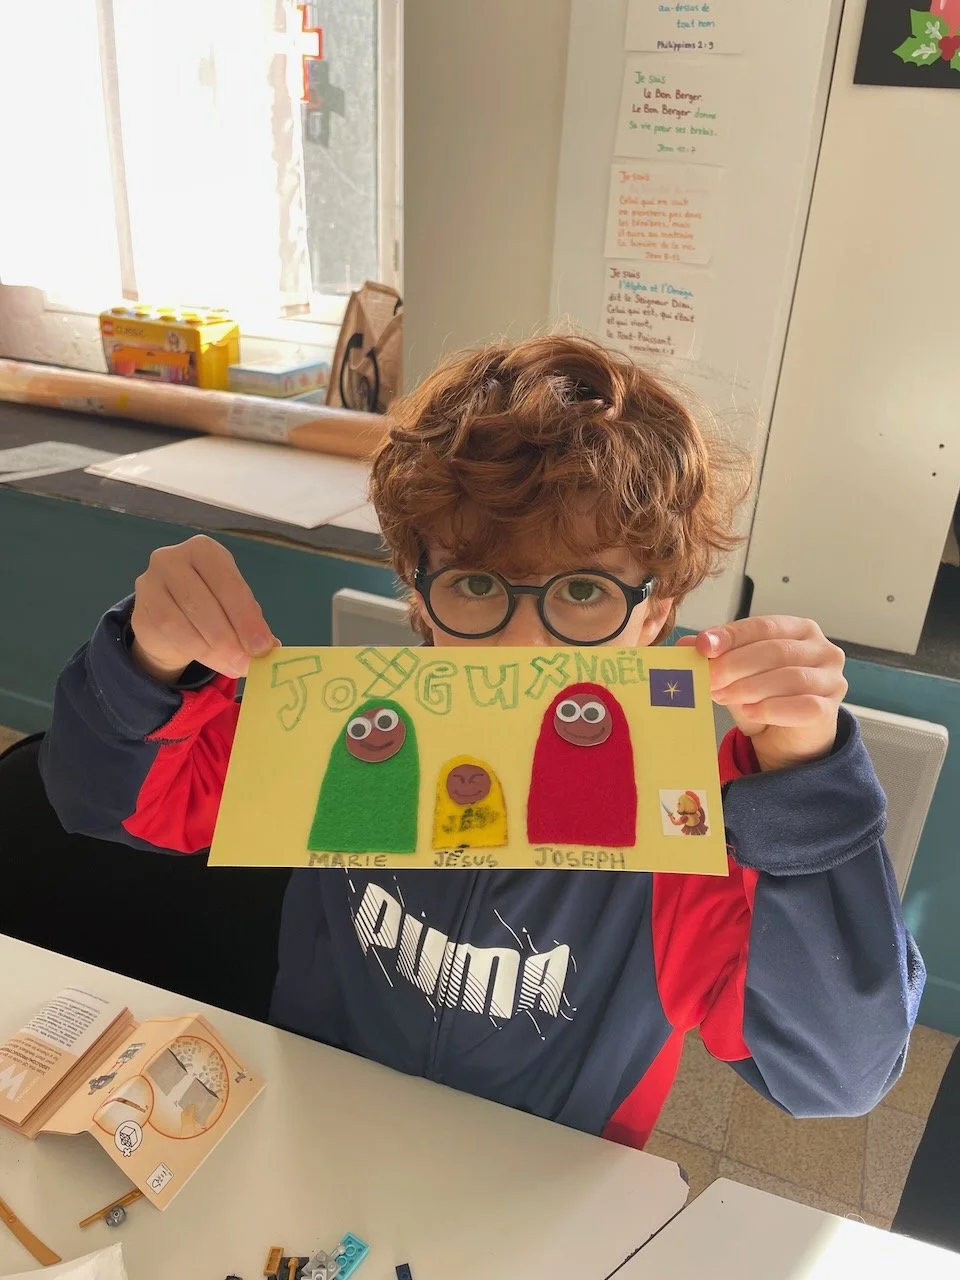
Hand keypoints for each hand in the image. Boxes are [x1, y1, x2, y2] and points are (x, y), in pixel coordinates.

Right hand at [131, 535, 277, 682]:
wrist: (169, 620)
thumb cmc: (212, 605)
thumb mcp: (234, 607)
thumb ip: (249, 621)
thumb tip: (269, 647)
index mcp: (204, 550)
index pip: (227, 582)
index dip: (246, 617)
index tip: (263, 646)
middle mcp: (171, 559)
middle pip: (202, 602)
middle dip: (229, 637)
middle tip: (248, 663)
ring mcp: (150, 584)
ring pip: (180, 622)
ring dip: (211, 650)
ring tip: (234, 666)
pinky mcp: (139, 612)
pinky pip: (166, 637)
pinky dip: (193, 653)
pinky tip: (212, 662)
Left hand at [677, 616, 847, 771]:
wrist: (784, 738)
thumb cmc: (764, 696)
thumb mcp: (735, 673)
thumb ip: (715, 656)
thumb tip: (685, 645)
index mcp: (799, 629)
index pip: (763, 626)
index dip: (731, 635)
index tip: (703, 646)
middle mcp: (822, 650)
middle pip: (776, 650)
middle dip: (736, 664)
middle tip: (708, 677)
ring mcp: (831, 680)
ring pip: (790, 677)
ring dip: (749, 687)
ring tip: (722, 695)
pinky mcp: (829, 711)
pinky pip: (803, 706)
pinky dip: (771, 708)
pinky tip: (749, 711)